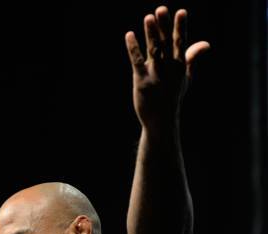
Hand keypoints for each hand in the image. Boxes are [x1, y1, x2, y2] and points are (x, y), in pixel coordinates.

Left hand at [125, 6, 209, 127]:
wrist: (161, 121)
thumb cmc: (173, 97)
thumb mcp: (185, 78)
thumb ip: (192, 59)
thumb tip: (205, 44)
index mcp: (180, 66)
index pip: (180, 42)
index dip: (180, 27)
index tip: (181, 11)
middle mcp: (169, 68)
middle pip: (166, 43)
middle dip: (164, 26)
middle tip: (161, 9)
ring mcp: (155, 74)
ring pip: (153, 50)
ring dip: (150, 34)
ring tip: (148, 17)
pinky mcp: (141, 81)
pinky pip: (136, 62)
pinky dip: (133, 48)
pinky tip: (129, 35)